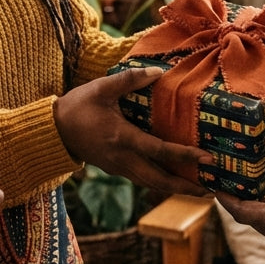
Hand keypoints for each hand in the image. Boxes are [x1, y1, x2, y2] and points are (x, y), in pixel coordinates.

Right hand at [54, 66, 209, 196]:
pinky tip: (173, 179)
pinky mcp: (115, 169)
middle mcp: (123, 159)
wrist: (53, 130)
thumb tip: (158, 72)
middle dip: (185, 187)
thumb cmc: (78, 106)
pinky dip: (160, 183)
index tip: (206, 158)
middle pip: (159, 180)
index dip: (185, 156)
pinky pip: (142, 180)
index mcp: (122, 138)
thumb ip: (130, 80)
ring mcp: (118, 167)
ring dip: (175, 189)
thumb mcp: (102, 88)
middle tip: (211, 191)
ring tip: (198, 190)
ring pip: (151, 184)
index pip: (160, 151)